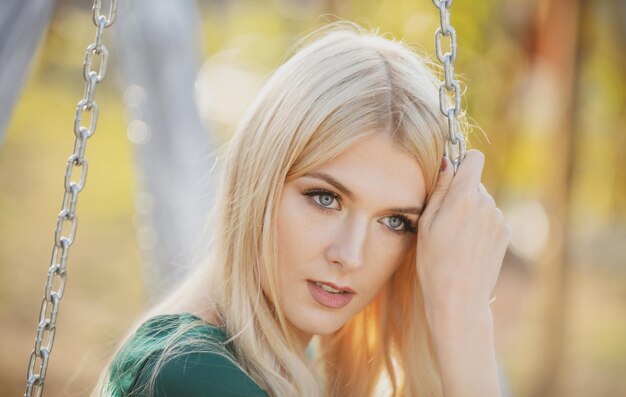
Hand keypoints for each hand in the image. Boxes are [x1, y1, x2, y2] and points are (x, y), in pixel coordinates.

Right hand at [416, 149, 511, 333]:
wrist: (459, 297)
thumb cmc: (434, 261)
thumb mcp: (427, 222)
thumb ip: (440, 189)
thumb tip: (447, 162)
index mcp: (464, 198)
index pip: (474, 158)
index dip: (463, 162)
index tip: (451, 174)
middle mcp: (487, 204)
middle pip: (475, 184)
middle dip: (462, 194)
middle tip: (444, 220)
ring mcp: (499, 219)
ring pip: (483, 203)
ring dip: (471, 212)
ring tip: (456, 239)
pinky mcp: (506, 234)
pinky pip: (491, 219)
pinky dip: (481, 227)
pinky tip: (469, 247)